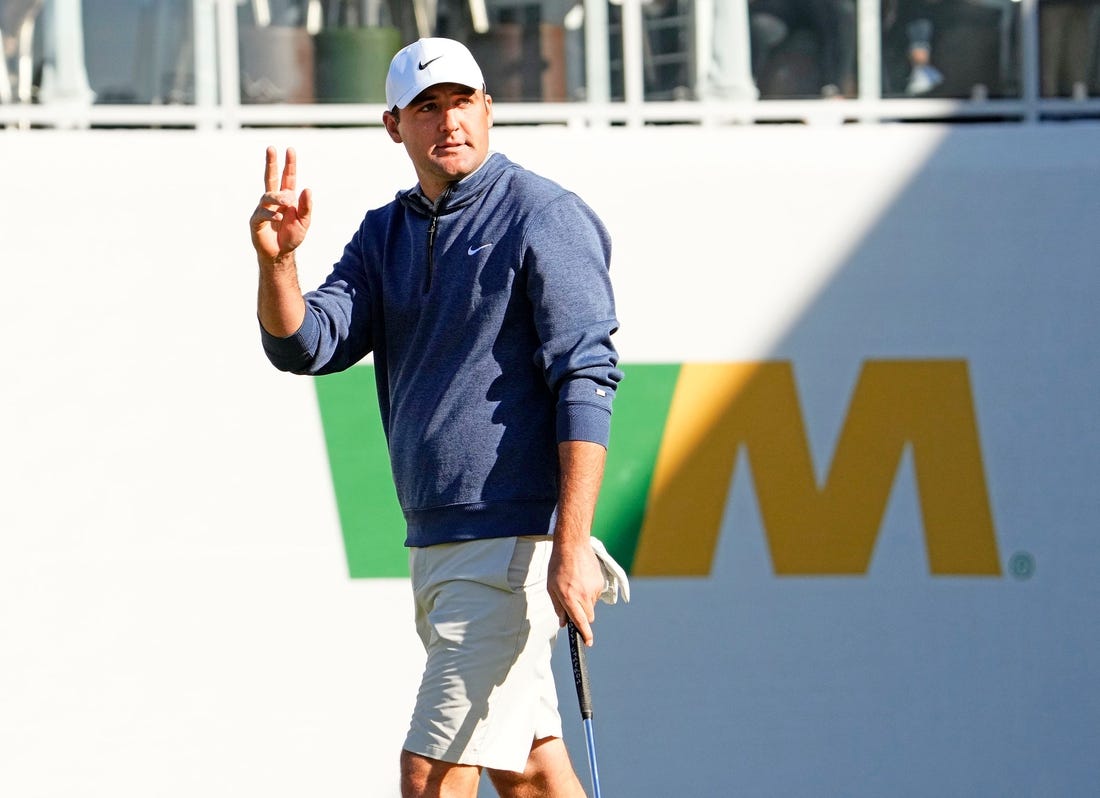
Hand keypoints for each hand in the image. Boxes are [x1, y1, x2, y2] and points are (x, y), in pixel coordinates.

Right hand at [250, 146, 311, 263]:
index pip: (288, 178)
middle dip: (271, 163)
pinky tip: (279, 218)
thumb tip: (308, 188)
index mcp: (287, 198)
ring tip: (288, 203)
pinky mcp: (256, 221)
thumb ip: (306, 206)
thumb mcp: (304, 222)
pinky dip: (271, 214)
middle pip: (271, 177)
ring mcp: (264, 209)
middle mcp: (274, 201)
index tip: (290, 150)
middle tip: (271, 148)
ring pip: (267, 196)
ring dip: (278, 198)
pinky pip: (262, 213)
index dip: (289, 164)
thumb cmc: (292, 236)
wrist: (280, 254)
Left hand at [548, 539, 605, 647]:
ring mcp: (594, 589)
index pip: (580, 621)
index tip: (588, 643)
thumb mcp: (551, 587)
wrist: (573, 545)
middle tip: (573, 604)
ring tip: (576, 584)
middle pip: (589, 617)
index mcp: (570, 597)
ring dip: (585, 602)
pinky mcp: (600, 582)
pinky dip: (590, 592)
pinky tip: (582, 579)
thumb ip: (558, 607)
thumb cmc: (558, 566)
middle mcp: (584, 595)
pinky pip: (596, 594)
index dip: (585, 634)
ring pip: (592, 605)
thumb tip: (564, 623)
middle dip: (583, 616)